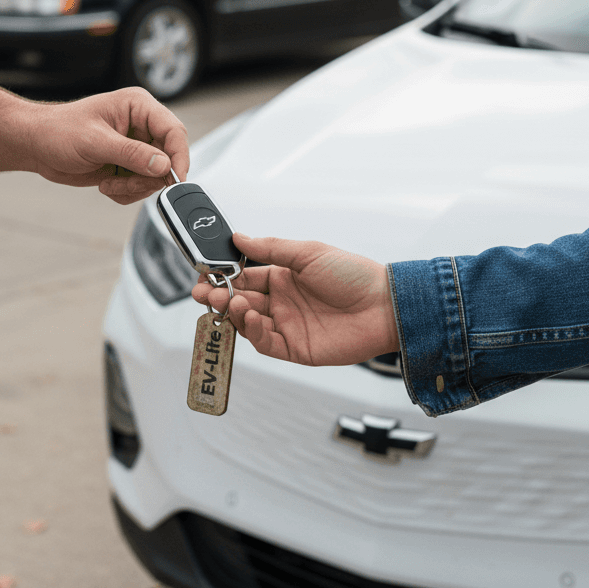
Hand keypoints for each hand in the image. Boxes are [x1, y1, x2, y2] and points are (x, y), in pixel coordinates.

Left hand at [27, 87, 188, 203]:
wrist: (36, 145)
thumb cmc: (58, 131)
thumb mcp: (95, 142)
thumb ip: (132, 154)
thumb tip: (164, 165)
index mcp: (138, 106)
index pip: (174, 131)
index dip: (179, 157)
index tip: (175, 179)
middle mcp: (141, 125)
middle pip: (168, 158)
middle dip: (147, 178)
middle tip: (124, 183)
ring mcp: (135, 146)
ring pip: (155, 176)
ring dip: (134, 187)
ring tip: (108, 182)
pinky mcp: (127, 164)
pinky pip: (141, 186)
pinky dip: (126, 192)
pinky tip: (106, 184)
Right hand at [192, 234, 398, 365]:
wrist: (385, 306)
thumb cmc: (353, 275)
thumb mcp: (308, 252)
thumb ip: (270, 248)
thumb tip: (238, 238)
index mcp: (282, 278)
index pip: (243, 278)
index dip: (222, 277)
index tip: (204, 275)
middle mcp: (281, 303)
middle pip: (239, 302)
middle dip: (218, 297)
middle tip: (204, 293)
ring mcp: (287, 326)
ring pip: (247, 323)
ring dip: (232, 313)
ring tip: (226, 302)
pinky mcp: (295, 349)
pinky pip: (265, 343)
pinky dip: (252, 332)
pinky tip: (249, 317)